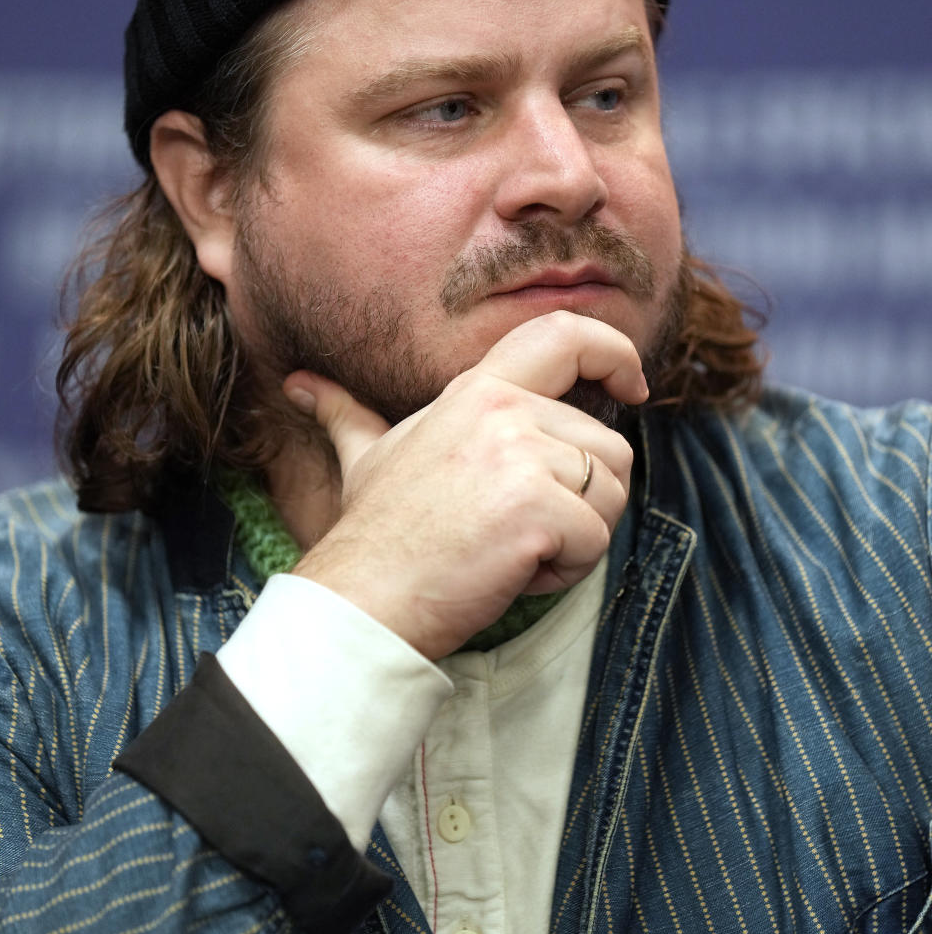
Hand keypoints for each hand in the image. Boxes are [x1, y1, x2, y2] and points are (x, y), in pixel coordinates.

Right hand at [284, 311, 645, 660]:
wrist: (364, 598)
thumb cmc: (374, 535)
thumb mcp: (365, 457)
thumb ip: (349, 415)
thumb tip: (302, 385)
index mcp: (477, 391)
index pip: (564, 335)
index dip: (614, 351)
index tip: (631, 386)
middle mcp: (504, 410)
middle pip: (608, 446)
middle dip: (583, 502)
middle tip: (515, 531)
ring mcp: (522, 456)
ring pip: (611, 494)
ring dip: (577, 537)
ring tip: (511, 549)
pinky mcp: (539, 509)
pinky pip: (597, 541)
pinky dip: (565, 572)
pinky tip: (511, 572)